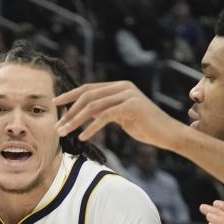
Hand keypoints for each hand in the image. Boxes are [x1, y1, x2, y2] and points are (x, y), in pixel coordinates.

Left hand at [53, 81, 183, 147]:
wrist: (168, 134)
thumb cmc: (146, 128)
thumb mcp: (122, 116)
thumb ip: (107, 110)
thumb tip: (87, 113)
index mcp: (119, 86)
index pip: (88, 88)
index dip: (70, 95)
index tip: (55, 104)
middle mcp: (122, 87)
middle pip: (88, 96)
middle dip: (70, 110)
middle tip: (57, 124)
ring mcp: (127, 95)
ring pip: (93, 106)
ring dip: (76, 120)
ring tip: (65, 132)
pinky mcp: (131, 107)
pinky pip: (105, 116)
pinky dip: (91, 127)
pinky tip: (83, 137)